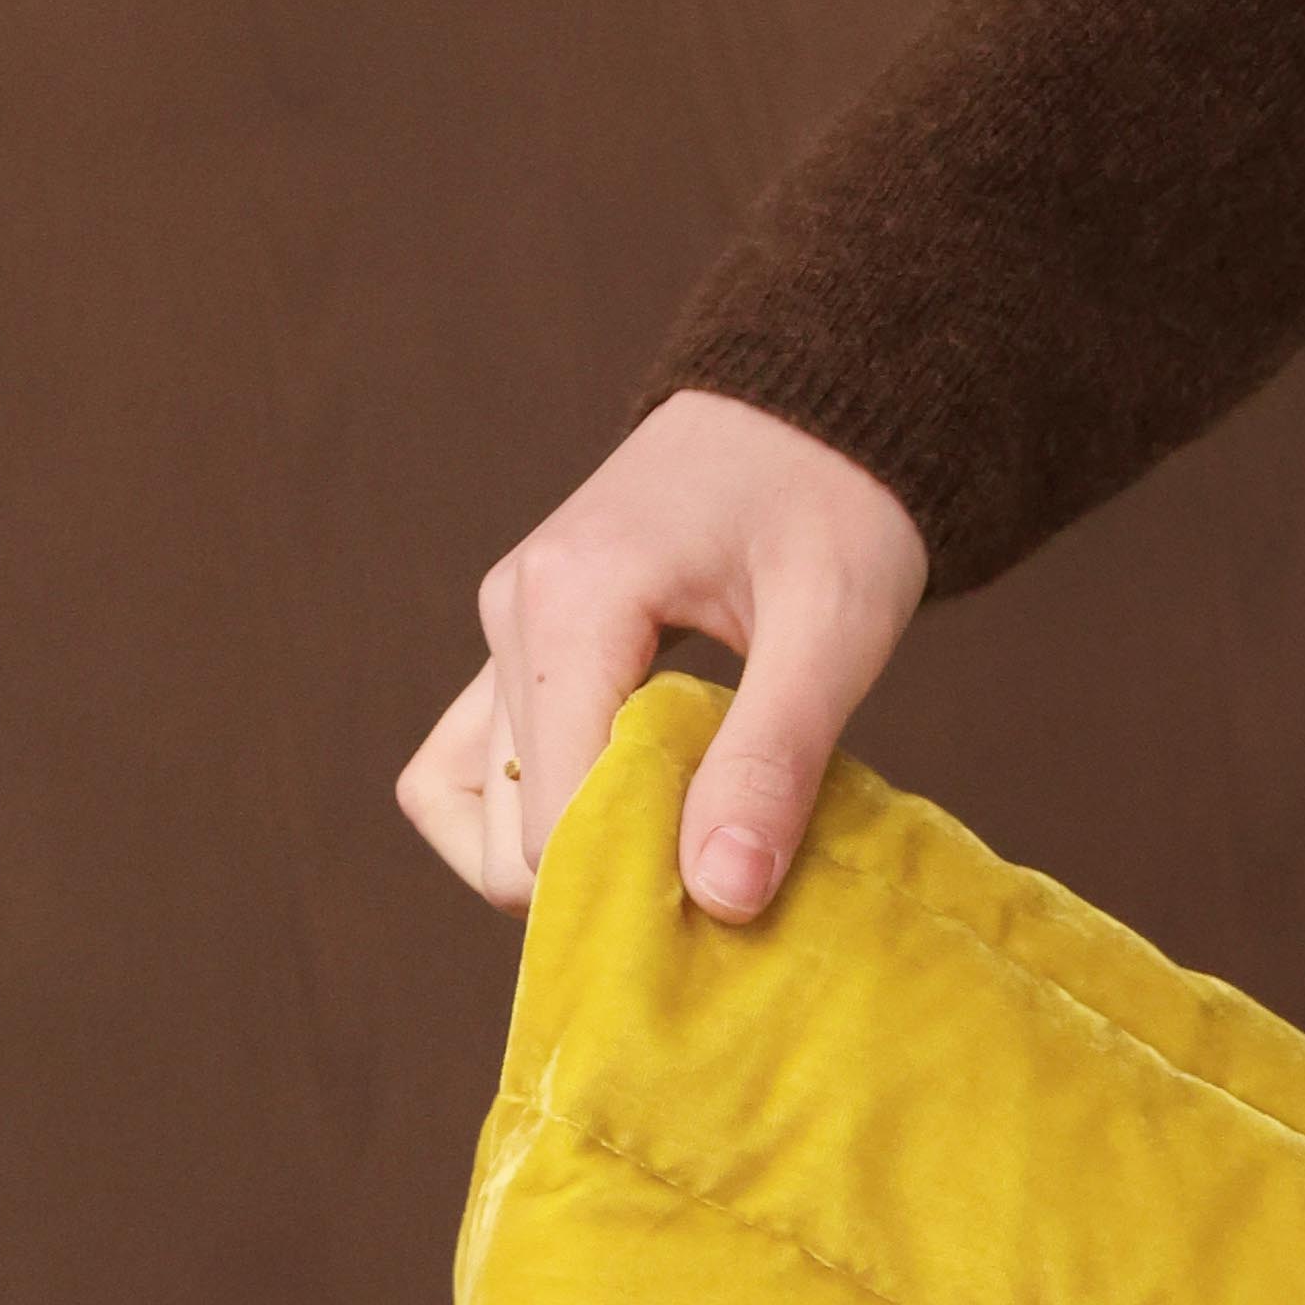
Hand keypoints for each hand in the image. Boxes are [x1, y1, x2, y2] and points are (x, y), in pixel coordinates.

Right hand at [398, 392, 926, 922]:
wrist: (813, 405)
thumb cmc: (836, 498)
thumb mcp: (835, 627)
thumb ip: (773, 762)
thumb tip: (721, 900)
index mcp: (570, 605)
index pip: (552, 824)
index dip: (636, 887)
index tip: (728, 893)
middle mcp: (510, 617)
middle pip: (508, 838)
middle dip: (607, 879)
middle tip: (719, 864)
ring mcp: (501, 632)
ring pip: (473, 816)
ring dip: (561, 860)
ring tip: (669, 842)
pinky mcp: (513, 648)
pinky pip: (467, 773)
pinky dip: (526, 821)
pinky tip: (618, 817)